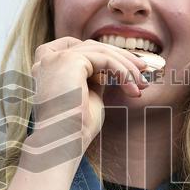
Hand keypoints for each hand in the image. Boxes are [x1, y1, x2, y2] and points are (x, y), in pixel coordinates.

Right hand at [29, 36, 149, 154]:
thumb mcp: (87, 94)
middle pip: (92, 47)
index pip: (81, 48)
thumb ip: (94, 77)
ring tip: (141, 84)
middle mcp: (46, 58)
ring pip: (100, 51)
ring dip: (126, 67)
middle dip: (121, 58)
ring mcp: (55, 57)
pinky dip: (121, 71)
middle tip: (143, 72)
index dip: (107, 54)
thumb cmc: (75, 127)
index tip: (129, 66)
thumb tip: (113, 68)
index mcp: (47, 66)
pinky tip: (132, 87)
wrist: (63, 143)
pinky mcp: (68, 60)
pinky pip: (103, 58)